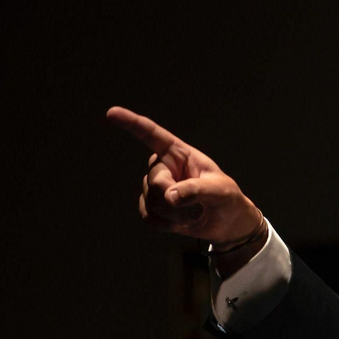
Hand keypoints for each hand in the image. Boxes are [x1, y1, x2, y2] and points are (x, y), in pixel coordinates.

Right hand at [106, 106, 264, 248]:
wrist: (226, 223)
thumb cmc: (226, 198)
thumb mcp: (220, 191)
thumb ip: (196, 190)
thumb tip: (170, 197)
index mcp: (178, 153)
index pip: (152, 135)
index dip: (131, 123)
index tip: (112, 113)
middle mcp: (162, 167)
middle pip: (154, 182)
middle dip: (176, 199)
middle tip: (200, 206)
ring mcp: (153, 188)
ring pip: (152, 203)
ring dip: (178, 215)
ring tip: (195, 212)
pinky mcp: (150, 208)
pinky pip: (149, 218)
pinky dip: (168, 225)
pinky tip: (181, 222)